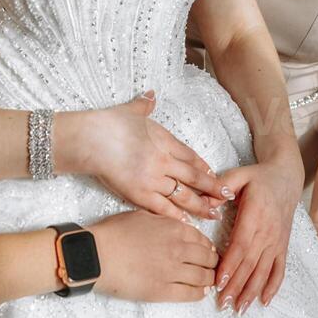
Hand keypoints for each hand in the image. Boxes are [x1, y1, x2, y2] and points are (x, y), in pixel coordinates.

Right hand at [60, 92, 230, 220]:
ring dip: (200, 205)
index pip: (190, 155)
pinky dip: (175, 215)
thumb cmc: (108, 123)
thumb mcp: (131, 110)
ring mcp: (152, 179)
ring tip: (214, 215)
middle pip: (193, 176)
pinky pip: (162, 207)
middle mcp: (163, 161)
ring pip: (182, 195)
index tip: (213, 174)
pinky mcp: (138, 194)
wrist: (89, 139)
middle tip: (228, 196)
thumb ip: (144, 104)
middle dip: (212, 187)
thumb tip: (151, 94)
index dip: (203, 166)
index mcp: (164, 140)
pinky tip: (187, 223)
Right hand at [89, 210, 217, 301]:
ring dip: (209, 278)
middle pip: (208, 258)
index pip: (202, 239)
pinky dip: (199, 293)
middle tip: (210, 266)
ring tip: (208, 280)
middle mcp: (178, 249)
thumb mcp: (143, 216)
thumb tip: (177, 227)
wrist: (97, 255)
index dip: (207, 246)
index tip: (207, 251)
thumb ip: (164, 221)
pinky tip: (200, 292)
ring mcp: (172, 271)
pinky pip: (191, 294)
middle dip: (212, 262)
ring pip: (204, 277)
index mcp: (174, 228)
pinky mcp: (163, 291)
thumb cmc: (114, 233)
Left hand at [213, 153, 302, 313]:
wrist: (287, 177)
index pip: (241, 244)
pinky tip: (264, 301)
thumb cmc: (259, 177)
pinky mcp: (283, 245)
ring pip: (264, 270)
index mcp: (255, 214)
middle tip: (222, 304)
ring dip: (252, 291)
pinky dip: (273, 286)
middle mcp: (268, 231)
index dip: (230, 265)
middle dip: (236, 285)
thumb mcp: (239, 174)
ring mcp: (277, 240)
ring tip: (239, 309)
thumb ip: (222, 186)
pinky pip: (280, 269)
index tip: (218, 282)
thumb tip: (205, 203)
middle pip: (250, 263)